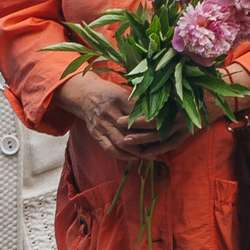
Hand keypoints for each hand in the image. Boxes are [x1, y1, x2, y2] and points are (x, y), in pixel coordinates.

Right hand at [58, 74, 194, 161]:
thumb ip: (139, 103)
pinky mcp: (95, 134)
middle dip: (147, 142)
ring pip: (121, 142)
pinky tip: (134, 157)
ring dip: (137, 152)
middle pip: (131, 131)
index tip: (165, 130)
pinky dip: (123, 155)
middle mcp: (108, 112)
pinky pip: (110, 148)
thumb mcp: (124, 92)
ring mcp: (100, 124)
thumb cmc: (110, 93)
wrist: (85, 95)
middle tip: (162, 147)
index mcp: (118, 99)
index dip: (152, 125)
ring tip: (151, 155)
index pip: (138, 115)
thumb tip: (160, 113)